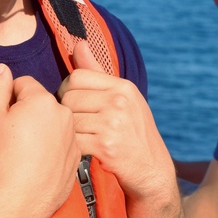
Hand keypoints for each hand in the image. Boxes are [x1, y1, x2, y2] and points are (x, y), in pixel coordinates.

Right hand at [0, 63, 78, 217]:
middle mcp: (64, 113)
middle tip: (12, 136)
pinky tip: (37, 162)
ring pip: (53, 123)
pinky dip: (51, 147)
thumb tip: (2, 69)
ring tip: (25, 151)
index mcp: (43, 100)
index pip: (23, 84)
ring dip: (41, 129)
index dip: (9, 98)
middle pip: (41, 102)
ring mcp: (73, 136)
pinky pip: (62, 143)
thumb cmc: (3, 158)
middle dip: (27, 112)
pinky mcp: (77, 156)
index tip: (3, 117)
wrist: (20, 200)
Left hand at [58, 42, 174, 202]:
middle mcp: (120, 101)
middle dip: (65, 113)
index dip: (68, 91)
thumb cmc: (133, 134)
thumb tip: (78, 44)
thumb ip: (97, 73)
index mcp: (123, 87)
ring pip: (68, 120)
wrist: (152, 173)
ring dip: (68, 133)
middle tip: (74, 126)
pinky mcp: (106, 146)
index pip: (77, 76)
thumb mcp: (122, 100)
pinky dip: (74, 149)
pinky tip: (82, 153)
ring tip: (79, 140)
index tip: (73, 105)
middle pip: (68, 98)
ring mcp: (114, 123)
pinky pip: (73, 141)